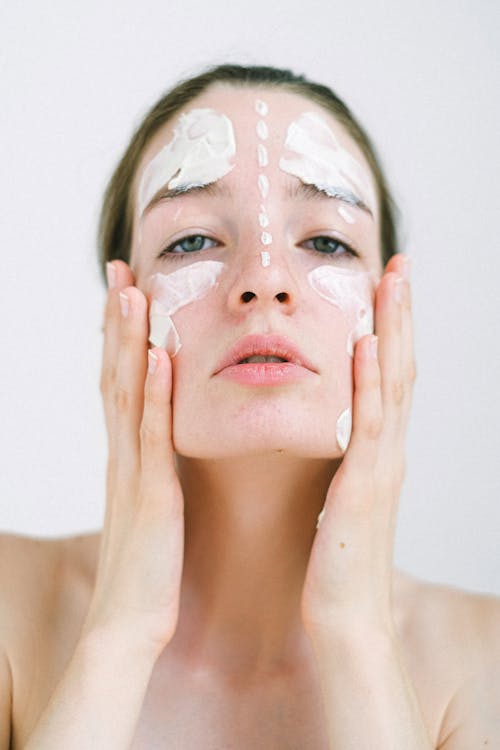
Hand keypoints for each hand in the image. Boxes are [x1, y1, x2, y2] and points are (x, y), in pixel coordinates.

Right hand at [81, 261, 183, 656]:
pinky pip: (152, 438)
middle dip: (117, 320)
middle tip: (119, 269)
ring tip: (132, 291)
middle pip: (117, 374)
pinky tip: (159, 358)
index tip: (127, 290)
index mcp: (128, 456)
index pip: (122, 383)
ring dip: (128, 341)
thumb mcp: (151, 506)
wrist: (130, 625)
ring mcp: (133, 472)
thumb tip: (169, 442)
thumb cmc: (147, 568)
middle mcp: (123, 455)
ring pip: (128, 394)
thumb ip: (156, 470)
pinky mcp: (152, 497)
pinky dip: (154, 395)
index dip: (120, 335)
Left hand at [300, 253, 414, 636]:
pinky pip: (369, 425)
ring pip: (393, 385)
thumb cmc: (333, 561)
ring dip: (393, 330)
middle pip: (400, 368)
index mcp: (377, 452)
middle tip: (398, 265)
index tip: (383, 286)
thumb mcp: (337, 497)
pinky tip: (369, 344)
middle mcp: (387, 451)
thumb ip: (337, 462)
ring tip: (392, 282)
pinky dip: (372, 382)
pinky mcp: (364, 487)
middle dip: (400, 314)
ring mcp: (381, 466)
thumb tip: (324, 431)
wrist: (344, 620)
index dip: (390, 329)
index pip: (388, 378)